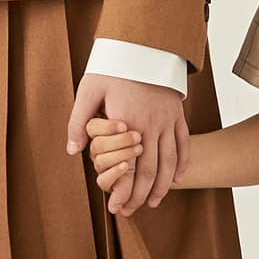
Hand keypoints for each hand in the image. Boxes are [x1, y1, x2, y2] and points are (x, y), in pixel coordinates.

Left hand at [64, 71, 185, 213]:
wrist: (143, 46)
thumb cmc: (113, 68)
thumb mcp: (88, 90)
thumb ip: (79, 121)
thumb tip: (74, 150)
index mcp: (128, 124)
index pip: (129, 168)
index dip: (123, 191)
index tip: (116, 207)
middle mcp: (151, 127)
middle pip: (150, 171)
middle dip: (140, 195)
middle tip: (130, 211)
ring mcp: (168, 121)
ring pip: (169, 162)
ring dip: (162, 186)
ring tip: (152, 202)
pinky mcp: (177, 115)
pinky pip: (184, 144)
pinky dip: (182, 164)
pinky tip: (176, 179)